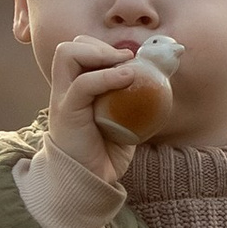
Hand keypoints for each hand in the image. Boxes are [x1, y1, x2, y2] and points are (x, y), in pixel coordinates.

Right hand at [41, 37, 154, 191]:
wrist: (89, 182)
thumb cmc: (107, 151)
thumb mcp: (124, 118)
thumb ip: (132, 96)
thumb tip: (164, 72)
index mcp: (74, 88)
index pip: (78, 50)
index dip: (101, 47)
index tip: (130, 58)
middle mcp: (64, 89)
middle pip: (68, 47)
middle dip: (99, 45)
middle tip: (126, 59)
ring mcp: (62, 99)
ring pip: (68, 55)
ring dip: (100, 53)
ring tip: (125, 64)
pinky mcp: (66, 113)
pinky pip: (83, 84)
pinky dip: (108, 75)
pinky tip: (129, 77)